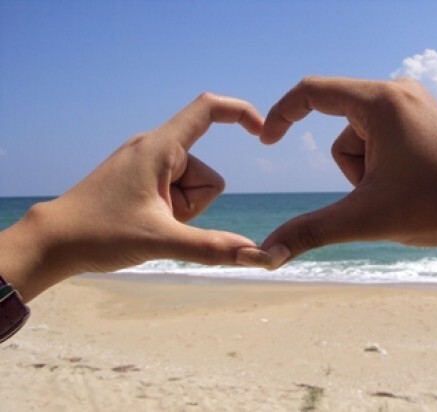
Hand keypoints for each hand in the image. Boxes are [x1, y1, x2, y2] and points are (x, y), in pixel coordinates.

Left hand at [0, 93, 271, 300]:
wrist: (53, 242)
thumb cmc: (99, 235)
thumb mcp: (161, 242)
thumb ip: (211, 247)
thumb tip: (256, 255)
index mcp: (159, 148)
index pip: (207, 110)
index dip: (240, 113)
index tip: (262, 131)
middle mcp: (154, 149)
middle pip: (206, 175)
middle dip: (195, 205)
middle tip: (161, 221)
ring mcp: (146, 164)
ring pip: (191, 188)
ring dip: (182, 212)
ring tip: (150, 223)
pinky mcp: (141, 179)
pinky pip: (175, 191)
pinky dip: (171, 211)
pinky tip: (145, 222)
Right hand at [260, 76, 436, 266]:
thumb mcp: (366, 218)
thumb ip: (310, 231)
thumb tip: (266, 253)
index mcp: (379, 102)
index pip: (311, 92)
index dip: (281, 115)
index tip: (268, 140)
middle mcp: (397, 92)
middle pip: (340, 131)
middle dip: (353, 172)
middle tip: (385, 193)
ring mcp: (414, 103)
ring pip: (362, 141)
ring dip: (370, 173)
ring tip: (404, 190)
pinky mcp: (423, 118)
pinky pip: (383, 140)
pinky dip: (386, 166)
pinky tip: (415, 183)